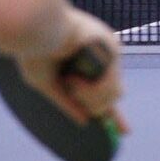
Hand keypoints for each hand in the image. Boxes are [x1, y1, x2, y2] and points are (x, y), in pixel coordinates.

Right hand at [17, 8, 127, 133]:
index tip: (125, 132)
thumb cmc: (34, 51)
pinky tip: (74, 77)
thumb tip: (86, 121)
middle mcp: (103, 59)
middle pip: (113, 97)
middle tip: (72, 87)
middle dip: (94, 102)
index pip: (108, 93)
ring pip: (113, 94)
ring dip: (89, 96)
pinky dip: (89, 89)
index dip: (116, 115)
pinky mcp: (112, 48)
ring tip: (70, 80)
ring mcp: (109, 53)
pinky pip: (108, 84)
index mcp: (87, 66)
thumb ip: (68, 102)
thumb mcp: (47, 83)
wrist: (35, 28)